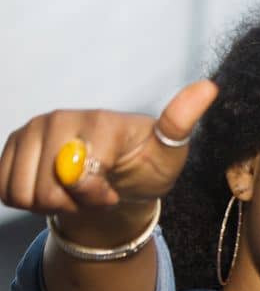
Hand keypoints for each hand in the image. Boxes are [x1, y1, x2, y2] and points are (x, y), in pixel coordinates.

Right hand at [0, 81, 217, 237]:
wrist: (117, 181)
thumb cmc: (144, 167)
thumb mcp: (169, 154)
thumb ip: (179, 124)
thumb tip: (208, 87)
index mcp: (97, 119)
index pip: (79, 173)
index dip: (94, 194)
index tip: (113, 190)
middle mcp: (58, 119)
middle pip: (47, 186)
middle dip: (72, 202)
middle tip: (94, 193)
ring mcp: (30, 131)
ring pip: (21, 191)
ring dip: (49, 204)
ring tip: (74, 192)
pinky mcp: (10, 148)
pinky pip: (2, 188)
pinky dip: (26, 200)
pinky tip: (52, 189)